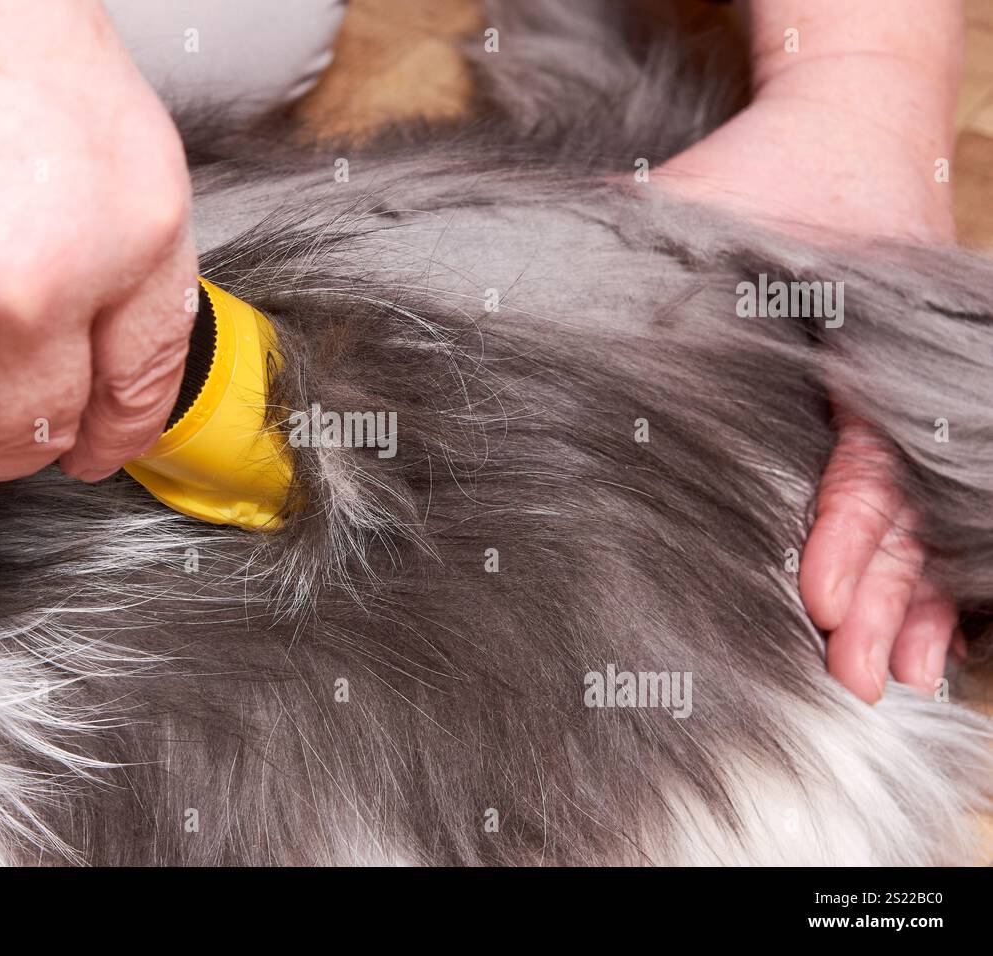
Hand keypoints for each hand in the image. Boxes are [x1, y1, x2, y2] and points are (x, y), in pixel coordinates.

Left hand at [658, 92, 957, 701]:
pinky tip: (908, 621)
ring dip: (913, 593)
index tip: (816, 597)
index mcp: (867, 336)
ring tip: (893, 672)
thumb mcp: (704, 210)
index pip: (869, 453)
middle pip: (909, 501)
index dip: (849, 530)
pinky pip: (915, 491)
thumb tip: (543, 318)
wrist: (846, 123)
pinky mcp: (892, 404)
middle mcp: (898, 376)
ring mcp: (905, 393)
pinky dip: (915, 559)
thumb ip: (646, 260)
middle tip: (858, 674)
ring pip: (923, 508)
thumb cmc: (771, 167)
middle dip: (887, 593)